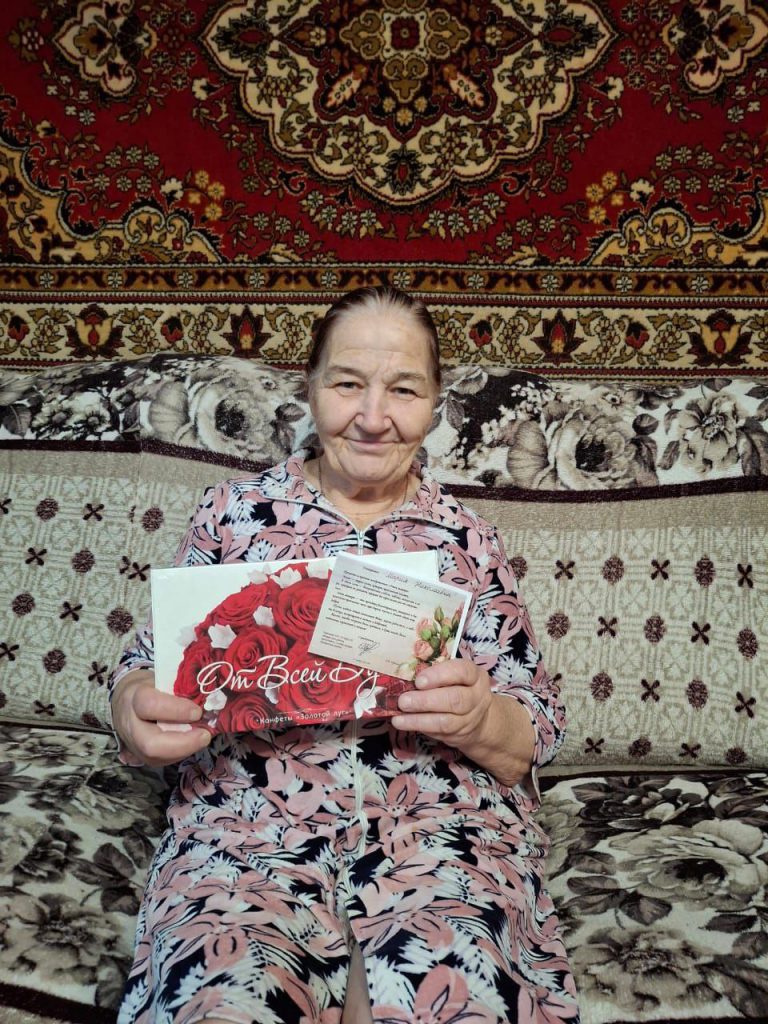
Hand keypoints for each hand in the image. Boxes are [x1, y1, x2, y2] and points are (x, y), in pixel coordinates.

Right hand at [111, 669, 210, 767]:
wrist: (127, 702)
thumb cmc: (151, 687)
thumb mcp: (163, 680)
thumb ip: (180, 689)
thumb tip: (210, 699)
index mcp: (134, 697)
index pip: (150, 705)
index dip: (176, 710)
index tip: (197, 712)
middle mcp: (130, 725)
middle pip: (150, 744)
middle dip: (183, 743)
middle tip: (205, 735)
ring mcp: (134, 745)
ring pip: (157, 757)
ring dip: (185, 750)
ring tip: (203, 737)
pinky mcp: (143, 757)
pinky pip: (163, 761)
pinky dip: (182, 752)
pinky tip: (193, 742)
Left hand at [392, 659, 535, 787]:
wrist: (480, 718)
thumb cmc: (458, 688)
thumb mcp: (453, 676)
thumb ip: (436, 674)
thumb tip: (405, 677)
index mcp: (475, 676)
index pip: (462, 672)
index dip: (440, 675)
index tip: (419, 680)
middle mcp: (476, 697)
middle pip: (455, 699)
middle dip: (426, 701)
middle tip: (404, 701)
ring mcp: (470, 718)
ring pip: (446, 721)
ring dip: (419, 720)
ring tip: (399, 718)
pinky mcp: (460, 734)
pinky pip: (439, 733)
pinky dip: (420, 728)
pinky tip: (404, 724)